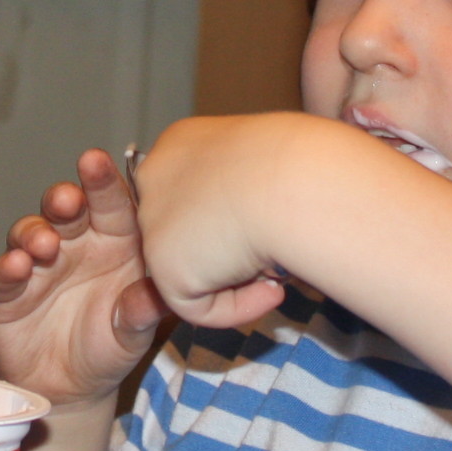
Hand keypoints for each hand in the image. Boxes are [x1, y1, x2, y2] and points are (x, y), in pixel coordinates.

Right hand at [0, 148, 166, 410]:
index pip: (109, 204)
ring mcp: (35, 265)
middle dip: (64, 198)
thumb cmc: (107, 347)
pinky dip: (6, 268)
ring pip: (29, 232)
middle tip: (69, 198)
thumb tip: (158, 293)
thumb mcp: (132, 334)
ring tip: (45, 243)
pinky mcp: (4, 291)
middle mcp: (72, 245)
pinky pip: (1, 273)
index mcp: (112, 243)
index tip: (97, 161)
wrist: (67, 388)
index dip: (103, 182)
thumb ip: (141, 311)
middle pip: (65, 209)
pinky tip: (16, 267)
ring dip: (34, 232)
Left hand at [128, 114, 302, 330]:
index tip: (270, 223)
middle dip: (229, 250)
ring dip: (238, 276)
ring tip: (280, 268)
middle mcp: (155, 178)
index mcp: (181, 144)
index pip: (191, 194)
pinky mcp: (163, 268)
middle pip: (186, 233)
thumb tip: (253, 225)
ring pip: (192, 270)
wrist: (293, 180)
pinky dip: (238, 307)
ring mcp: (153, 223)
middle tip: (275, 253)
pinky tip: (273, 290)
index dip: (228, 218)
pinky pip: (197, 306)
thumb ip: (247, 188)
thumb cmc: (298, 162)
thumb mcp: (268, 162)